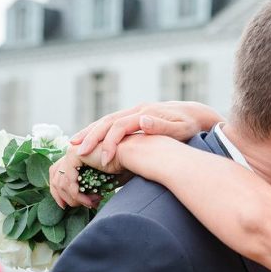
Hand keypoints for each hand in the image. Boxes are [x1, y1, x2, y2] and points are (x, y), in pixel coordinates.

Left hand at [49, 143, 129, 208]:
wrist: (130, 158)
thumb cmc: (122, 168)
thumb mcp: (101, 182)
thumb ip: (88, 188)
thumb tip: (83, 201)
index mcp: (76, 157)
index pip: (58, 175)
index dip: (58, 192)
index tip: (65, 207)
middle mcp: (71, 152)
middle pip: (54, 177)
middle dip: (61, 196)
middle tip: (75, 208)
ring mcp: (71, 152)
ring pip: (60, 181)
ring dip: (74, 198)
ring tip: (89, 204)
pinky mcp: (75, 154)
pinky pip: (68, 179)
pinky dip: (76, 193)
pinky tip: (88, 200)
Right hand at [71, 101, 222, 166]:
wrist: (196, 113)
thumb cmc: (190, 125)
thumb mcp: (181, 128)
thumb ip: (162, 126)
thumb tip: (142, 121)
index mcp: (145, 114)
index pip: (120, 127)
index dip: (109, 143)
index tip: (103, 161)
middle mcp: (137, 111)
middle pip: (107, 121)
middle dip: (91, 137)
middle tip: (76, 152)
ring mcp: (135, 112)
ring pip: (106, 120)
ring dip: (89, 132)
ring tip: (74, 144)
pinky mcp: (135, 116)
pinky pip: (111, 123)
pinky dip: (98, 130)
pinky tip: (89, 139)